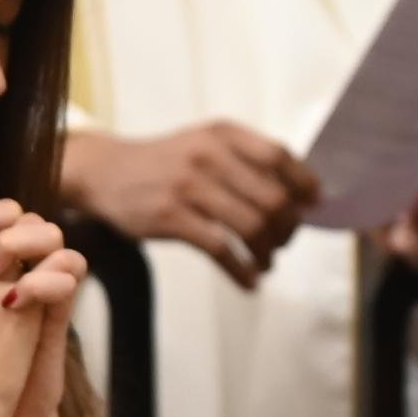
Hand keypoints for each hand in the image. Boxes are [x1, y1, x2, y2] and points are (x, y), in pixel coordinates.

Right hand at [60, 122, 318, 288]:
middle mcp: (208, 155)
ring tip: (265, 263)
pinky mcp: (170, 218)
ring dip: (268, 252)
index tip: (311, 206)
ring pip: (251, 226)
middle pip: (271, 198)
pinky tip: (249, 281)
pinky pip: (221, 250)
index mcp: (223, 134)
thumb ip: (246, 161)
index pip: (279, 156)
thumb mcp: (205, 144)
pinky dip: (242, 271)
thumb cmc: (165, 163)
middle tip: (284, 243)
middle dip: (287, 228)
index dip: (303, 184)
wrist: (106, 172)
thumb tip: (300, 196)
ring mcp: (188, 186)